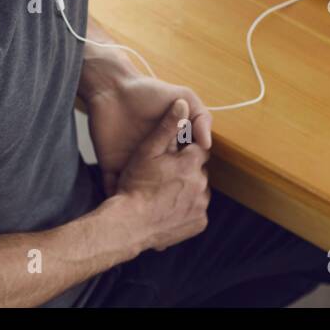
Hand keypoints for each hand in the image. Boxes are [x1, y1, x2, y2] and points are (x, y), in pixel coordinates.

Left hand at [87, 76, 212, 196]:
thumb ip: (200, 117)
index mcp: (171, 146)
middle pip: (163, 184)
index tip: (189, 181)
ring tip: (147, 210)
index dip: (187, 175)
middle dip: (167, 195)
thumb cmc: (149, 92)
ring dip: (142, 200)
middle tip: (168, 201)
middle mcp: (152, 158)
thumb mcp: (183, 97)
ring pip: (139, 192)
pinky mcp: (111, 165)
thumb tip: (208, 144)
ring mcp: (130, 164)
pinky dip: (115, 196)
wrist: (113, 89)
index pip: (183, 167)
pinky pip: (112, 188)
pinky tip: (122, 201)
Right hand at [116, 99, 210, 251]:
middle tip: (163, 178)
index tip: (171, 159)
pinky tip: (169, 209)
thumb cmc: (134, 186)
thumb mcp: (147, 151)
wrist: (128, 225)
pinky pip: (197, 211)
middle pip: (198, 171)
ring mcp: (201, 205)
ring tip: (165, 194)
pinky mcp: (199, 223)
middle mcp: (201, 183)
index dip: (183, 153)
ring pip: (198, 191)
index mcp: (191, 162)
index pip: (197, 150)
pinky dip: (187, 209)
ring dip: (187, 190)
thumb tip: (181, 105)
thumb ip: (166, 127)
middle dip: (185, 172)